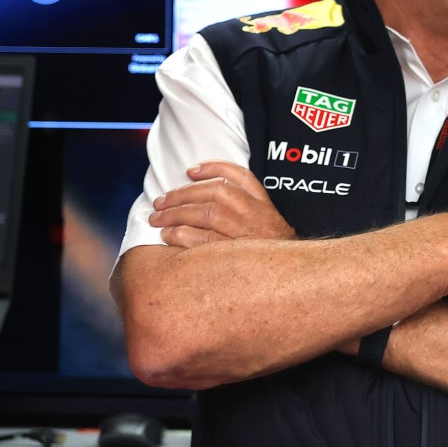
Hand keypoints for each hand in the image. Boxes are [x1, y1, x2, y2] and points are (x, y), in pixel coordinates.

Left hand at [149, 160, 296, 246]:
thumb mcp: (266, 222)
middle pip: (216, 193)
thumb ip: (245, 205)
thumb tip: (202, 190)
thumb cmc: (268, 250)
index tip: (190, 171)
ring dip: (177, 214)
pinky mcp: (235, 257)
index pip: (240, 177)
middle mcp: (256, 215)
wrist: (290, 277)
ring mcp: (247, 235)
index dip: (214, 168)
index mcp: (263, 204)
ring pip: (207, 214)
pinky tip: (167, 235)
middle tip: (160, 201)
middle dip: (183, 194)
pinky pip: (203, 242)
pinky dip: (182, 236)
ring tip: (157, 219)